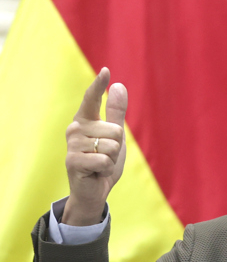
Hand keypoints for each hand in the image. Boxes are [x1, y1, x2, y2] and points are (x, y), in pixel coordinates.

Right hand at [63, 68, 127, 225]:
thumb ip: (116, 112)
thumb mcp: (115, 135)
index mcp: (85, 120)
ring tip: (100, 163)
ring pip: (111, 145)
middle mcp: (75, 128)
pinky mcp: (73, 161)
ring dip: (111, 158)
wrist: (94, 190)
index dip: (99, 85)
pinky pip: (104, 159)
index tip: (106, 71)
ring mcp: (72, 145)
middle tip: (105, 155)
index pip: (92, 98)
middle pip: (115, 129)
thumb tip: (119, 86)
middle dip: (117, 146)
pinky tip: (96, 172)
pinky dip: (106, 168)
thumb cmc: (103, 160)